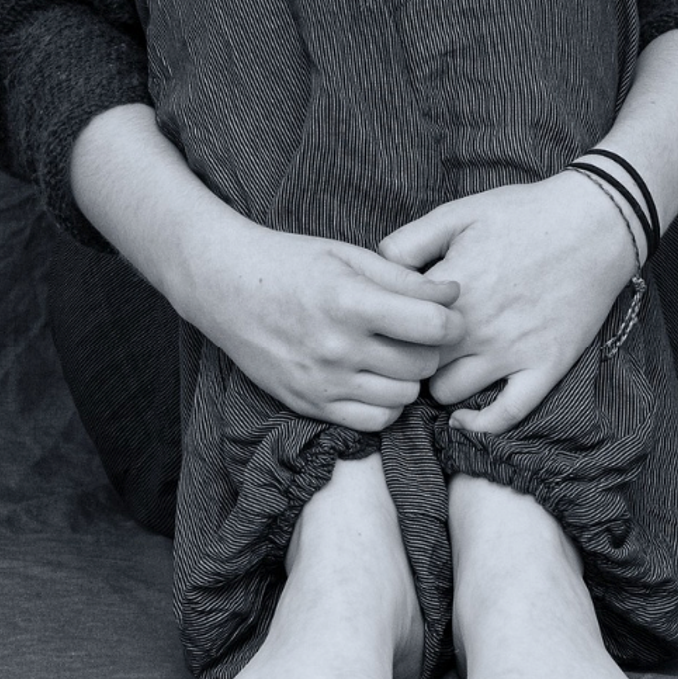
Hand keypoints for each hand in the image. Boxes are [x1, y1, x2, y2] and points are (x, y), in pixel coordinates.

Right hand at [177, 220, 465, 432]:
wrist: (225, 288)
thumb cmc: (289, 263)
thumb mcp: (348, 256)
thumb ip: (404, 279)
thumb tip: (453, 296)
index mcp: (350, 302)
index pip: (432, 326)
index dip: (452, 321)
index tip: (447, 316)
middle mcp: (337, 347)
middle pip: (422, 365)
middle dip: (431, 349)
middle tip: (418, 334)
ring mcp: (322, 381)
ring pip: (403, 397)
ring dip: (409, 379)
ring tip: (394, 356)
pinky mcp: (308, 403)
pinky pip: (372, 422)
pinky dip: (386, 405)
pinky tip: (376, 381)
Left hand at [378, 171, 639, 433]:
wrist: (598, 222)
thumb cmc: (525, 213)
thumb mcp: (458, 213)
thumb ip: (408, 242)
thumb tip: (374, 268)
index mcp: (451, 289)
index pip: (394, 328)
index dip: (384, 330)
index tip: (385, 327)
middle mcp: (477, 326)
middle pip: (415, 364)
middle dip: (405, 360)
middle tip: (407, 352)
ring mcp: (512, 351)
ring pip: (449, 393)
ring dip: (438, 385)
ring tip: (439, 371)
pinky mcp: (545, 367)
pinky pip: (506, 414)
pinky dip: (480, 424)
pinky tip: (464, 419)